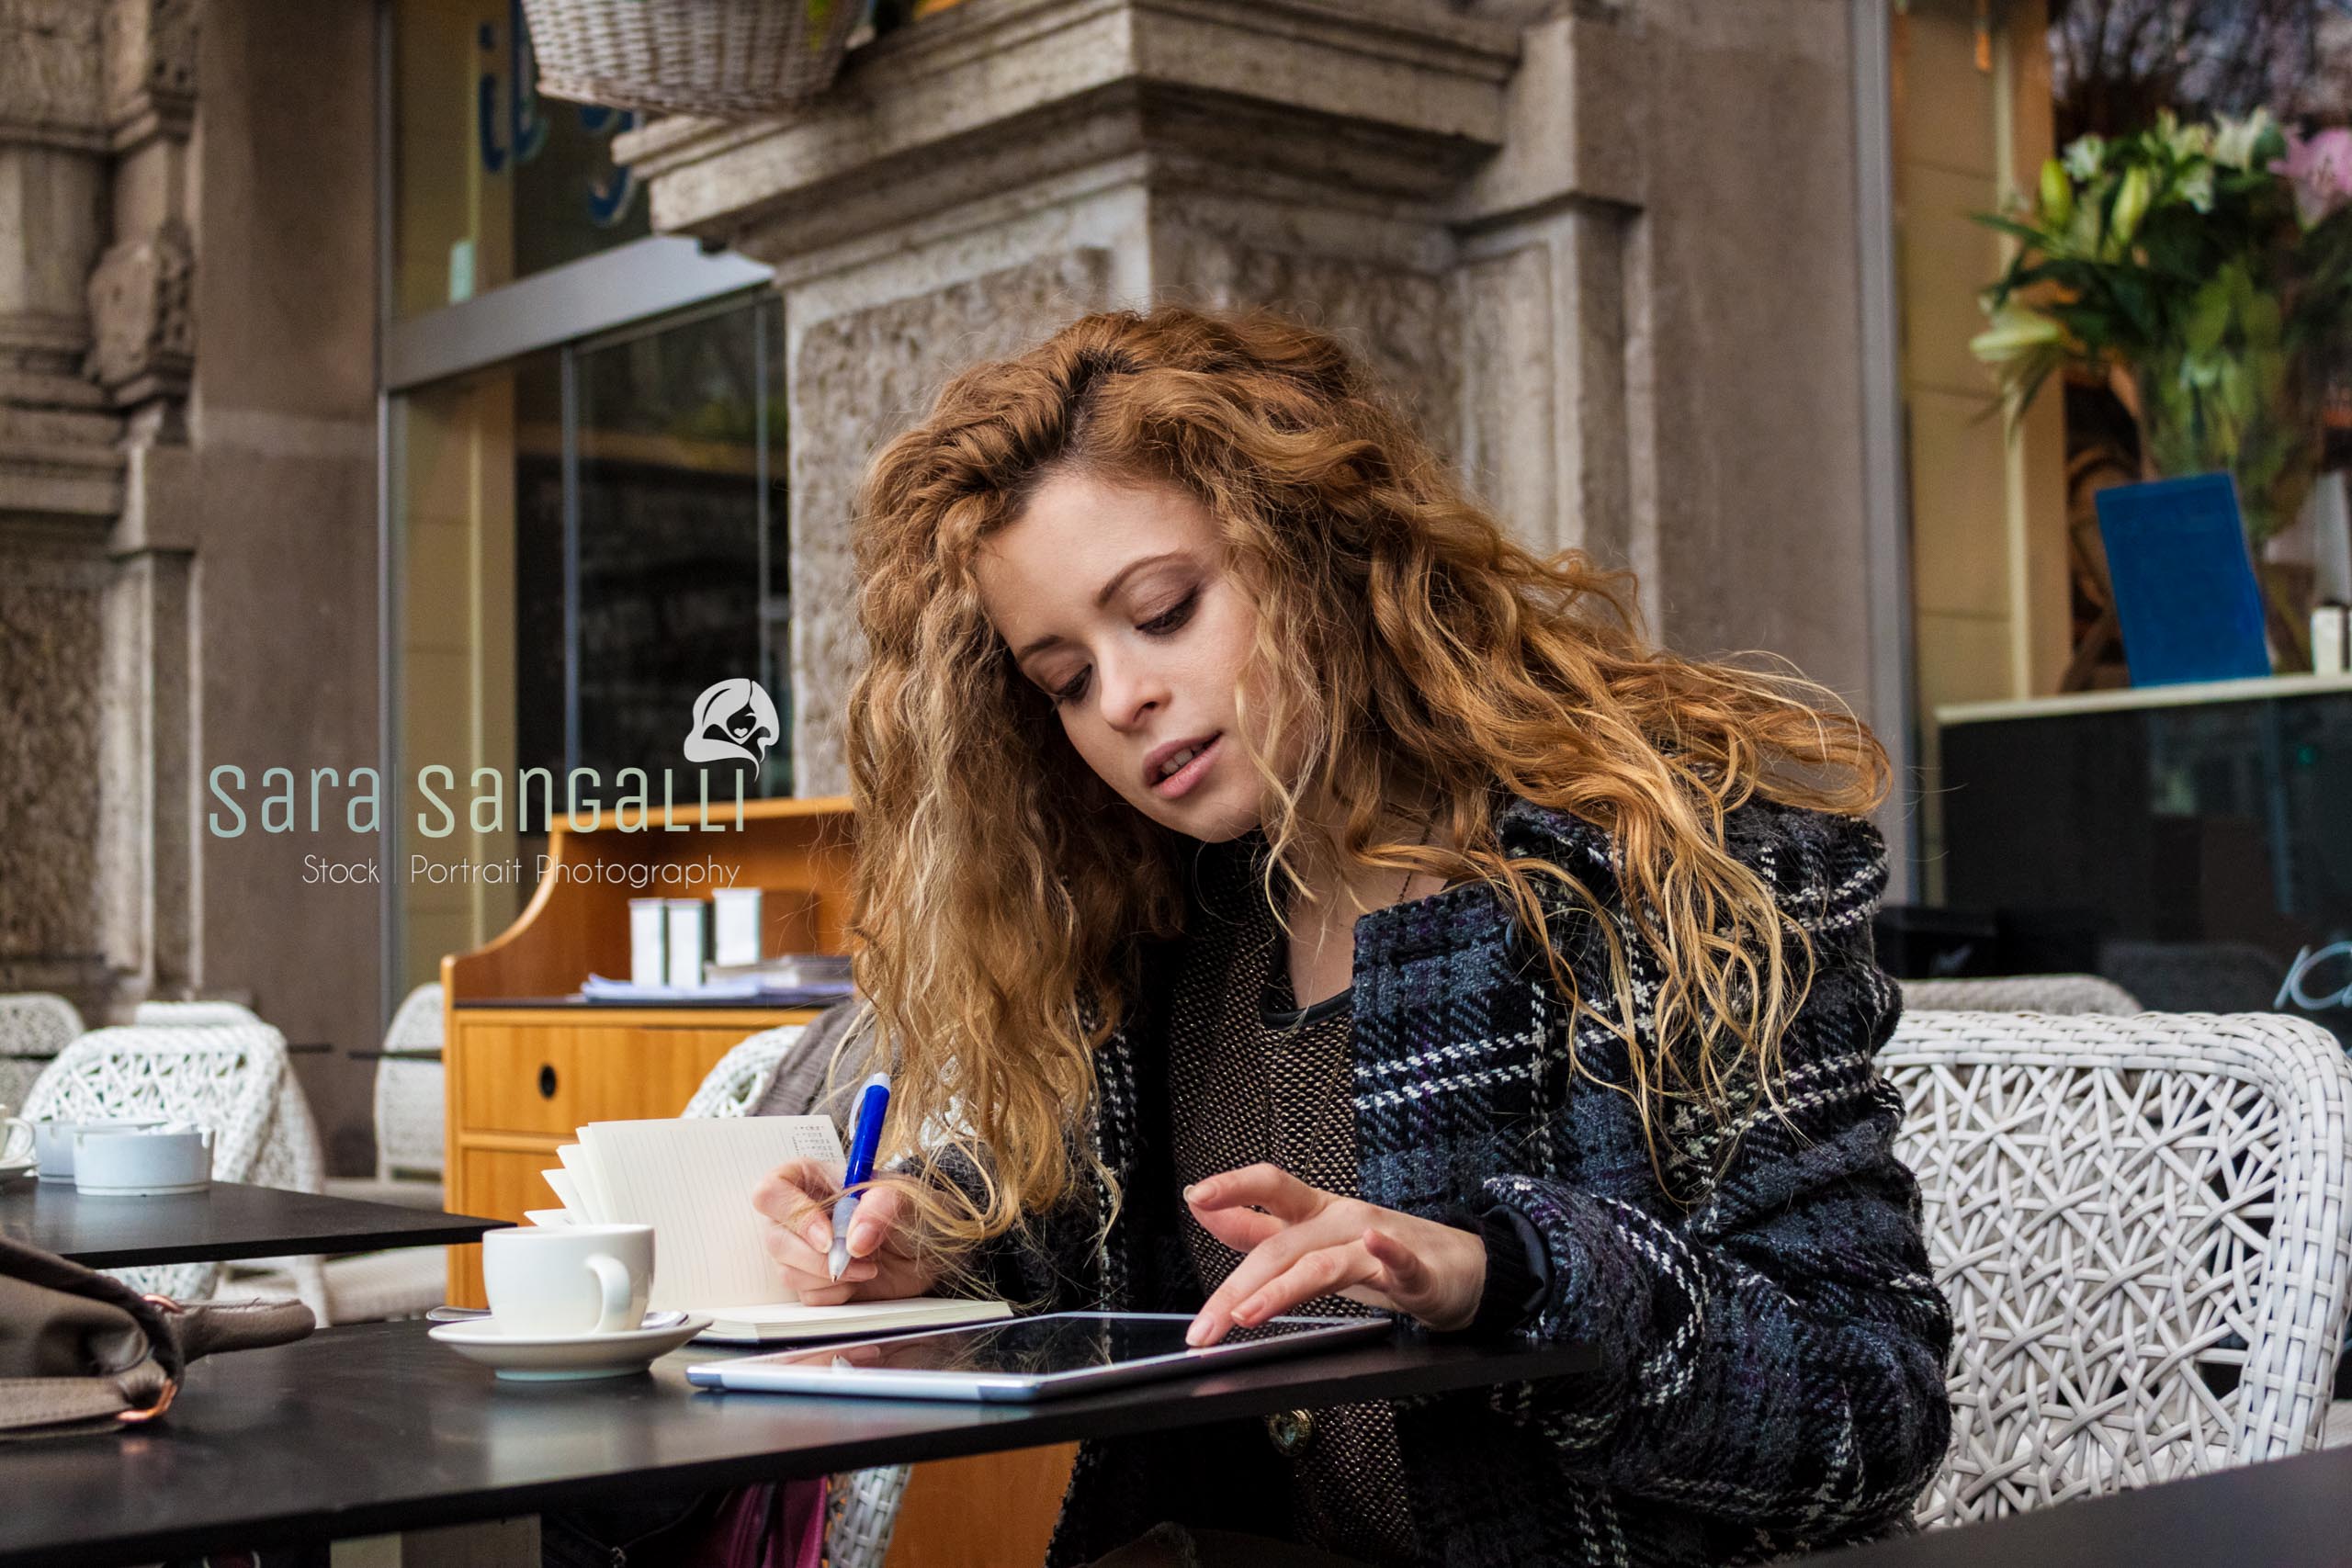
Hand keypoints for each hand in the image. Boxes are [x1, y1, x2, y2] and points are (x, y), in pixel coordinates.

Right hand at [751, 1158, 937, 1307]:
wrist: (927, 1248)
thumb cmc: (909, 1209)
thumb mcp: (903, 1195)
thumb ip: (880, 1207)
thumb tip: (855, 1241)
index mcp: (807, 1180)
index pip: (771, 1193)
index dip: (794, 1217)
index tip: (828, 1237)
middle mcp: (798, 1215)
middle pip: (775, 1240)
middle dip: (816, 1257)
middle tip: (855, 1258)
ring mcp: (803, 1250)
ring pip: (788, 1272)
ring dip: (830, 1277)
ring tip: (868, 1266)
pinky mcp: (814, 1282)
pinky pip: (807, 1297)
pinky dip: (836, 1294)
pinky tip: (859, 1281)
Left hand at [1183, 1164, 1486, 1345]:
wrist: (1458, 1270)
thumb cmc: (1379, 1256)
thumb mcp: (1313, 1240)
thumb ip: (1260, 1229)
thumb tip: (1207, 1212)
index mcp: (1316, 1211)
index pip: (1270, 1186)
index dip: (1233, 1186)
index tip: (1195, 1196)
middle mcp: (1342, 1221)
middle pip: (1283, 1244)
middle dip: (1236, 1287)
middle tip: (1205, 1326)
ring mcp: (1379, 1243)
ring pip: (1323, 1263)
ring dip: (1282, 1289)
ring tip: (1248, 1315)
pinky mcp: (1416, 1273)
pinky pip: (1400, 1261)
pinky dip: (1389, 1254)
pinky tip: (1373, 1249)